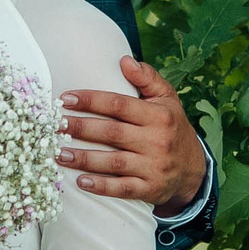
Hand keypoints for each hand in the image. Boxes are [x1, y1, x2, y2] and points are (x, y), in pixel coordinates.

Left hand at [60, 56, 207, 211]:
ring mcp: (153, 167)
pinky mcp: (149, 189)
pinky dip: (101, 186)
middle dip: (80, 129)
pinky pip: (122, 188)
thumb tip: (125, 60)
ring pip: (113, 162)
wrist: (194, 170)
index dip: (91, 100)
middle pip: (111, 133)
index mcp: (158, 116)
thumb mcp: (167, 99)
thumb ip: (147, 78)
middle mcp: (156, 141)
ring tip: (59, 153)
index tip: (66, 99)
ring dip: (84, 159)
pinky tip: (81, 182)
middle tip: (54, 126)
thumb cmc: (172, 128)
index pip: (119, 104)